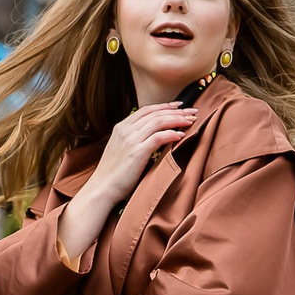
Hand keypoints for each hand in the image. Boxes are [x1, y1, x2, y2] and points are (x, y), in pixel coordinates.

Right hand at [74, 102, 197, 225]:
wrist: (102, 189)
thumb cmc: (113, 174)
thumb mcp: (121, 150)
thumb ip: (133, 140)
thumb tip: (152, 136)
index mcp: (121, 127)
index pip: (146, 110)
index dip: (164, 106)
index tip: (179, 105)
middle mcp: (125, 130)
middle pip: (155, 113)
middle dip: (176, 111)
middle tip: (192, 111)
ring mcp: (131, 140)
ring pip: (159, 122)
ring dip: (177, 120)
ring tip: (191, 121)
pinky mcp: (137, 151)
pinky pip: (159, 137)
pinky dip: (172, 134)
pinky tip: (181, 135)